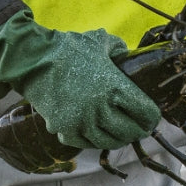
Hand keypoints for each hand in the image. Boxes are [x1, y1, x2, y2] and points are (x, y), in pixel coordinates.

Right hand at [0, 11, 160, 149]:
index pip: (146, 113)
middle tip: (140, 130)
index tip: (152, 118)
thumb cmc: (69, 49)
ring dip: (118, 139)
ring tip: (121, 135)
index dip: (152, 117)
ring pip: (109, 141)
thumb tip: (129, 56)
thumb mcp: (101, 42)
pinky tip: (97, 133)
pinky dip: (93, 140)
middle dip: (138, 131)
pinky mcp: (65, 131)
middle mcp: (101, 109)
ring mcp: (82, 123)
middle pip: (130, 132)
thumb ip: (120, 50)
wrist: (34, 60)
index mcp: (116, 87)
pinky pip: (86, 144)